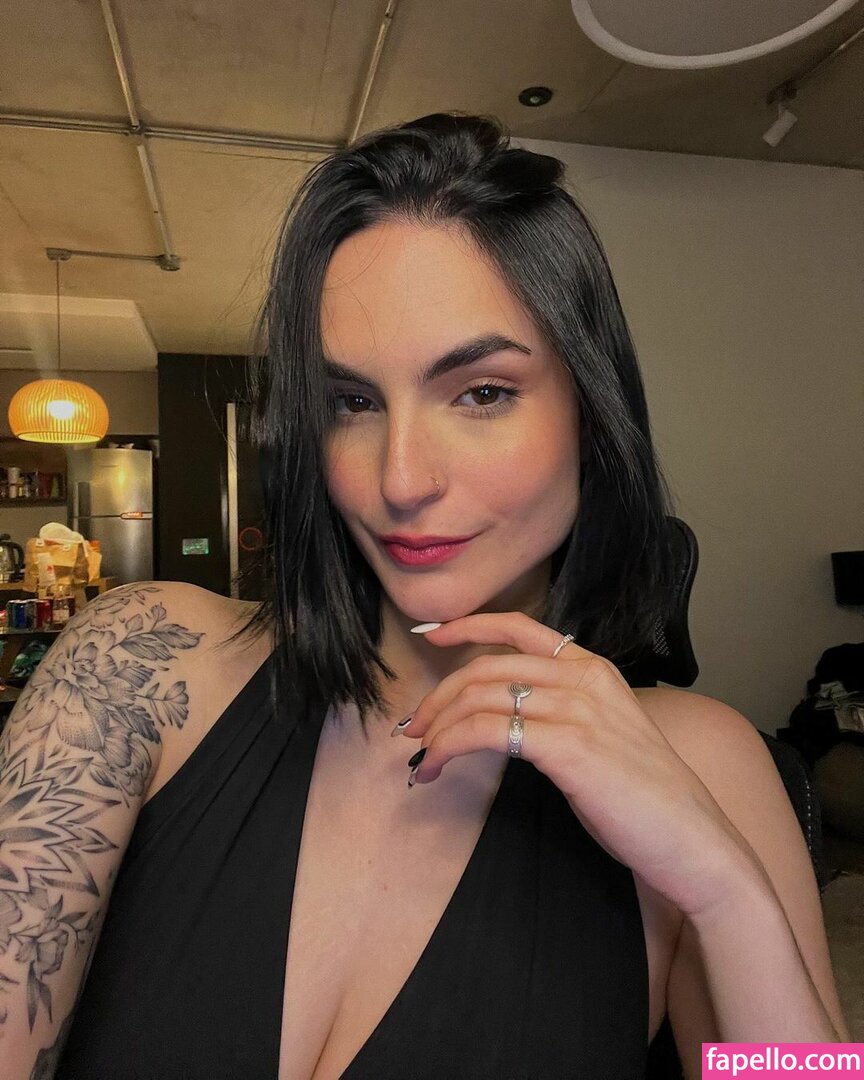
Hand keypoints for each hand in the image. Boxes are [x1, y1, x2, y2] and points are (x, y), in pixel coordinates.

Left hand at [403, 611, 761, 919]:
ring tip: (420, 756)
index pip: (521, 627)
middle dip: (439, 696)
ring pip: (480, 698)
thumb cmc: (645, 796)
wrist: (693, 840)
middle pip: (487, 667)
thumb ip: (562, 712)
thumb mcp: (603, 734)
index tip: (432, 634)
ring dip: (437, 727)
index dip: (470, 625)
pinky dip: (448, 745)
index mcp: (594, 669)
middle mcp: (585, 679)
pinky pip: (486, 731)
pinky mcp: (569, 747)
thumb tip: (502, 717)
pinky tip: (436, 767)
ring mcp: (578, 710)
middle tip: (413, 729)